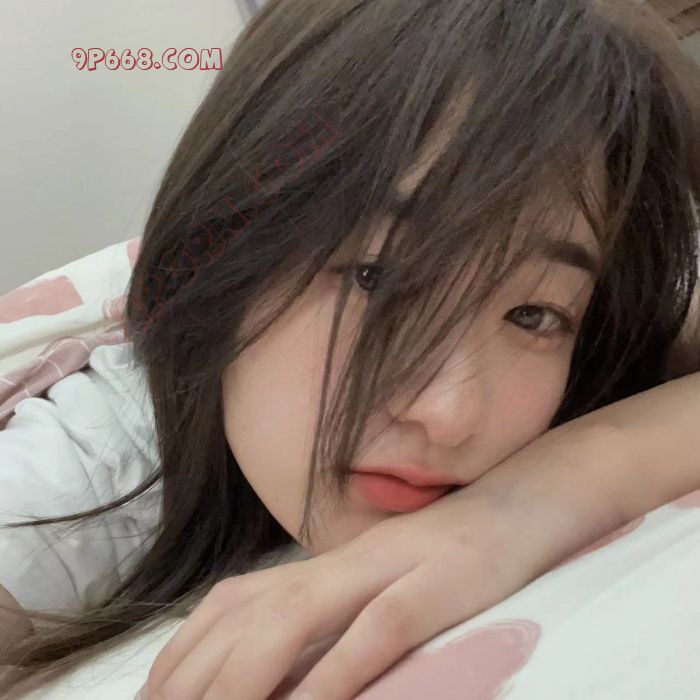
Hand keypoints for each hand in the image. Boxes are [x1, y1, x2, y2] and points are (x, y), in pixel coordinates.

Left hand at [136, 424, 642, 699]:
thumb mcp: (380, 584)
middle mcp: (343, 562)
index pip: (232, 603)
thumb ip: (331, 617)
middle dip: (195, 677)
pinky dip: (335, 675)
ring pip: (295, 619)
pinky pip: (377, 631)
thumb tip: (285, 668)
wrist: (522, 502)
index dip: (183, 653)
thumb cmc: (448, 555)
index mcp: (326, 563)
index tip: (155, 697)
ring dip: (243, 679)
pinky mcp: (437, 584)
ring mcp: (389, 569)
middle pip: (247, 616)